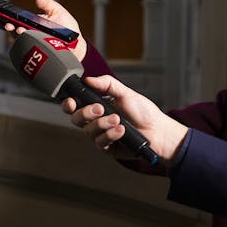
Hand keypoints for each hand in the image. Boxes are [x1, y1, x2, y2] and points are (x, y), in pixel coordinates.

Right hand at [0, 0, 87, 61]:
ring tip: (18, 29)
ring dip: (17, 34)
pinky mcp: (38, 52)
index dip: (2, 17)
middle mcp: (29, 34)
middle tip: (8, 23)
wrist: (76, 44)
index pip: (13, 20)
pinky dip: (26, 44)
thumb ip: (48, 4)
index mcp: (30, 24)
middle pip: (12, 31)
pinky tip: (27, 38)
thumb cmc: (67, 28)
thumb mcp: (58, 11)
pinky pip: (29, 49)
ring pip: (19, 40)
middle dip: (7, 26)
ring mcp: (33, 44)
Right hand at [60, 74, 187, 162]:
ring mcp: (100, 134)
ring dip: (102, 124)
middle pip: (76, 119)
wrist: (158, 130)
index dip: (68, 104)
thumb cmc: (142, 111)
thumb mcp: (125, 92)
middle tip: (100, 109)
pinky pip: (100, 142)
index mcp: (96, 105)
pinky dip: (110, 135)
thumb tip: (88, 79)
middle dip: (85, 113)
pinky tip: (121, 130)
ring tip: (118, 120)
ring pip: (88, 131)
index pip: (75, 105)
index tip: (71, 101)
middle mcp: (95, 120)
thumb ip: (106, 83)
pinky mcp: (107, 147)